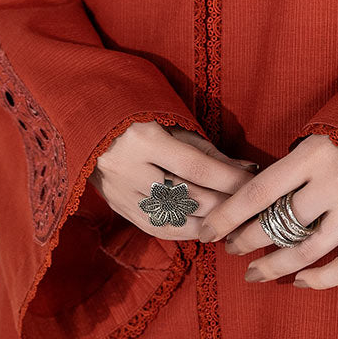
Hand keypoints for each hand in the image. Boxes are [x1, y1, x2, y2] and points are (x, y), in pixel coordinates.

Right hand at [88, 121, 257, 241]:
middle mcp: (129, 169)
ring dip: (207, 222)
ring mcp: (120, 192)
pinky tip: (204, 229)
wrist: (83, 116)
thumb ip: (204, 146)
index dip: (228, 177)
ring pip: (173, 219)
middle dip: (223, 202)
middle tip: (250, 204)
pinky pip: (155, 228)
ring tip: (233, 220)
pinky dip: (183, 231)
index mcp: (142, 138)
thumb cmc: (133, 107)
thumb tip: (243, 169)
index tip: (254, 182)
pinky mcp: (116, 206)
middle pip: (186, 196)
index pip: (195, 166)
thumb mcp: (167, 117)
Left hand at [195, 133, 337, 286]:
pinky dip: (318, 280)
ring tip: (255, 274)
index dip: (229, 215)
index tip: (209, 230)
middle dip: (246, 240)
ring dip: (274, 267)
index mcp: (314, 152)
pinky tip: (300, 281)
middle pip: (276, 224)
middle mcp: (332, 183)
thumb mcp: (330, 127)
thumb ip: (301, 157)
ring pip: (304, 252)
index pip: (258, 191)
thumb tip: (267, 187)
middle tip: (231, 249)